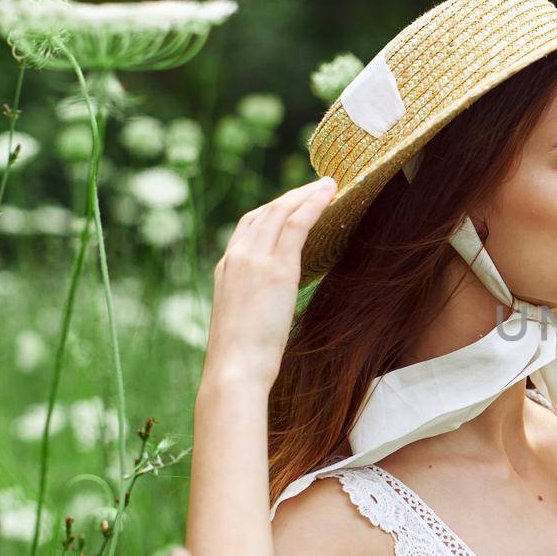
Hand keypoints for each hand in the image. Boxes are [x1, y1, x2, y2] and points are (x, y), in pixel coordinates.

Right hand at [201, 177, 336, 391]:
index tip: (293, 203)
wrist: (234, 369)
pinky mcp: (276, 268)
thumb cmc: (243, 358)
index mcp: (226, 269)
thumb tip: (275, 304)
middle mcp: (236, 258)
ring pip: (281, 212)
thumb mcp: (245, 321)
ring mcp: (253, 260)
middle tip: (317, 187)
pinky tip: (330, 195)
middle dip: (291, 196)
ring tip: (328, 185)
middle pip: (265, 213)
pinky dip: (313, 205)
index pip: (249, 227)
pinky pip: (297, 225)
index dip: (273, 211)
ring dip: (306, 194)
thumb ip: (257, 302)